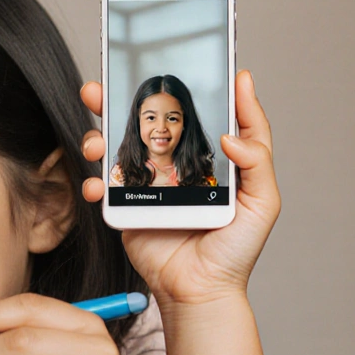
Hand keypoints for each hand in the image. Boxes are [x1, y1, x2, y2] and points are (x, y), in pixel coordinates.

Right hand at [79, 70, 279, 306]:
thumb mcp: (262, 205)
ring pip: (117, 145)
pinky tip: (96, 184)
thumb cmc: (235, 251)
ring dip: (96, 135)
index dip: (216, 89)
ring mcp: (149, 182)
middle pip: (149, 121)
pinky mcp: (127, 203)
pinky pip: (103, 183)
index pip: (214, 116)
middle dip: (121, 98)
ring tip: (94, 141)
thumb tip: (231, 133)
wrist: (198, 290)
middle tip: (105, 83)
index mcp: (213, 159)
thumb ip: (256, 164)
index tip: (214, 64)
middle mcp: (177, 164)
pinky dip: (92, 180)